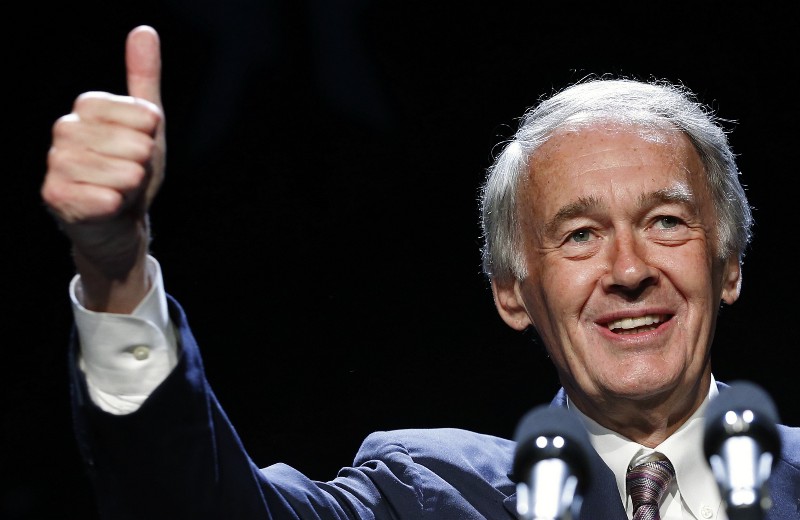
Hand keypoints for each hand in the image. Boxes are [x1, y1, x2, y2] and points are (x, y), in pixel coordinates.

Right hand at [41, 26, 165, 310]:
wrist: (120, 221)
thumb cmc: (133, 170)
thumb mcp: (148, 125)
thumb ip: (144, 78)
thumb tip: (144, 31)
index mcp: (86, 107)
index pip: (141, 113)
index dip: (152, 136)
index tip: (141, 146)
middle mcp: (64, 130)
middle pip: (135, 144)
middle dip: (143, 165)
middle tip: (130, 174)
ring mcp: (56, 163)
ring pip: (125, 172)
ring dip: (132, 187)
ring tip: (120, 190)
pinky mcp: (55, 196)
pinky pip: (108, 198)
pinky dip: (117, 207)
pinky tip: (108, 206)